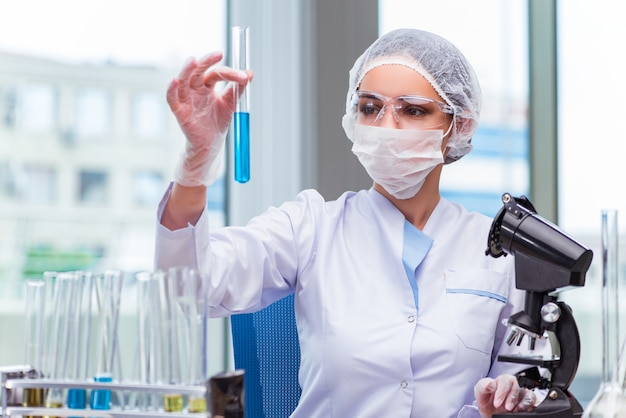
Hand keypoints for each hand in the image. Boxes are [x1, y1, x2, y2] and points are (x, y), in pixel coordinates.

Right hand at [167, 51, 252, 186]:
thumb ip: (238, 88)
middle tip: (219, 54)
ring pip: (183, 80)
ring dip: (187, 70)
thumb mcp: (231, 103)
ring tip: (194, 61)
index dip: (230, 73)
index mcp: (207, 85)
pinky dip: (171, 89)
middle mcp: (195, 88)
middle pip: (198, 70)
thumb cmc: (218, 122)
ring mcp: (186, 98)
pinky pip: (172, 98)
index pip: (216, 73)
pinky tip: (175, 80)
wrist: (211, 143)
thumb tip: (250, 73)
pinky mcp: (179, 111)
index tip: (244, 76)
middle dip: (207, 62)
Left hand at [474, 375, 535, 417]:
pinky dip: (529, 404)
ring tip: (514, 410)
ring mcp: (520, 394)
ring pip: (527, 392)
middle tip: (505, 407)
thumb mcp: (481, 396)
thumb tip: (490, 383)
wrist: (491, 416)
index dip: (502, 391)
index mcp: (500, 382)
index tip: (496, 403)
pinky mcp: (528, 402)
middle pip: (516, 385)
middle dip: (511, 398)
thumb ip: (482, 387)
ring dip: (522, 402)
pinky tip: (522, 409)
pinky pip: (534, 399)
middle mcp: (512, 386)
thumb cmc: (487, 404)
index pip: (505, 380)